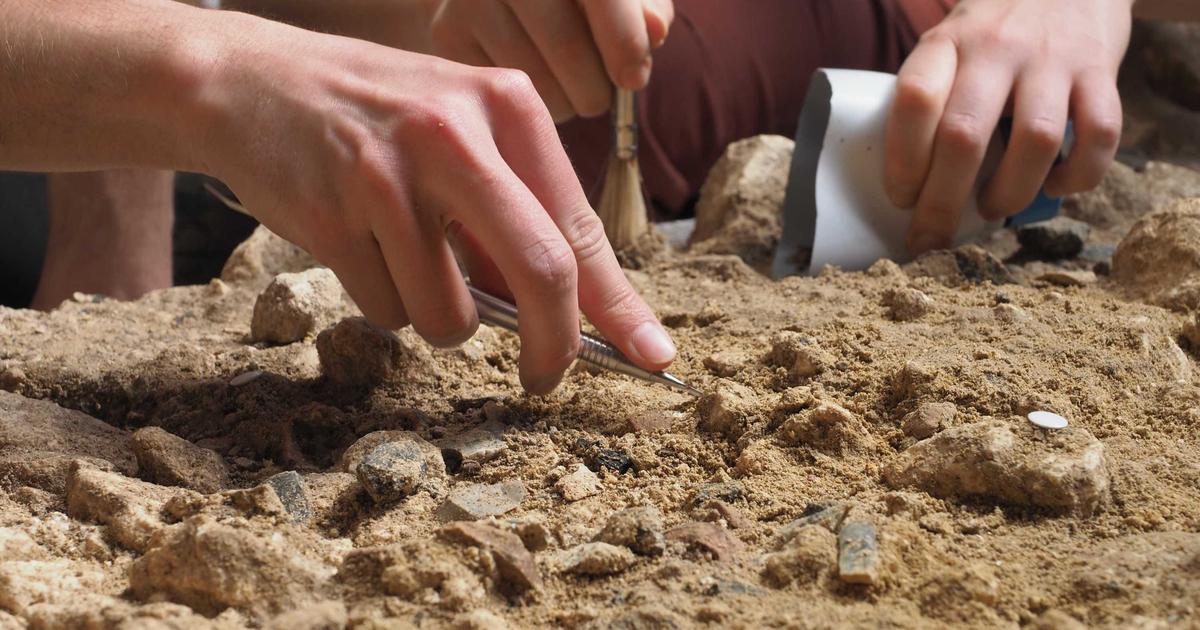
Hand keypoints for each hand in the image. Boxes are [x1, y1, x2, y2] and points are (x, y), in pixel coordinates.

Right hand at [202, 15, 676, 392]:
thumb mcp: (460, 129)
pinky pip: (388, 310)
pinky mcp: (333, 216)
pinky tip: (358, 243)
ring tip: (404, 256)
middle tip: (543, 378)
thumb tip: (563, 317)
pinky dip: (384, 300)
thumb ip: (513, 208)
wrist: (250, 81)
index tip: (652, 356)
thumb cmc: (375, 116)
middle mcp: (455, 132)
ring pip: (451, 315)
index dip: (619, 305)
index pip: (580, 226)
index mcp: (506, 104)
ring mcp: (390, 176)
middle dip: (553, 347)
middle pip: (541, 271)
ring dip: (438, 317)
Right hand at [426, 0, 673, 121]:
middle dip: (595, 88)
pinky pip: (502, 96)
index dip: (624, 43)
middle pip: (566, 47)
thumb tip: (654, 32)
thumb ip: (645, 7)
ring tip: (567, 90)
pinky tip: (534, 85)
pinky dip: (528, 108)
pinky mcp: (446, 35)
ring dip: (565, 104)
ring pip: (533, 81)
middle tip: (598, 95)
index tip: (633, 78)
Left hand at [884, 0, 1132, 254]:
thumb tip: (913, 187)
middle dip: (943, 202)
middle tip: (934, 235)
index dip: (903, 162)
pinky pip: (1100, 135)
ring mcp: (1052, 58)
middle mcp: (997, 48)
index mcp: (946, 44)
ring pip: (1035, 141)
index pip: (915, 102)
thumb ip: (935, 99)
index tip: (901, 200)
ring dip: (1009, 193)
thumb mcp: (949, 47)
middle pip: (964, 136)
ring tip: (993, 209)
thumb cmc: (992, 32)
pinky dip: (1078, 175)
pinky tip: (1056, 186)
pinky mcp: (1102, 70)